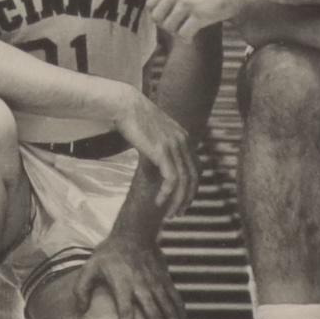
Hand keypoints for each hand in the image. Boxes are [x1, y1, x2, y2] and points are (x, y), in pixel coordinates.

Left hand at [83, 231, 188, 318]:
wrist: (134, 233)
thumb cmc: (108, 254)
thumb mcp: (89, 267)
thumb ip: (81, 289)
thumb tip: (79, 311)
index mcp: (122, 285)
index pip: (125, 313)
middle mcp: (142, 287)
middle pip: (154, 316)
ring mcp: (156, 284)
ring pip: (169, 311)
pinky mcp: (166, 281)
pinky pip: (176, 301)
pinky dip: (181, 317)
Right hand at [108, 92, 199, 218]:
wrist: (124, 104)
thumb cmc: (132, 117)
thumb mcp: (153, 132)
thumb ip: (159, 144)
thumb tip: (155, 158)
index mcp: (183, 137)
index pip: (196, 168)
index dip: (191, 187)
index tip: (181, 200)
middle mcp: (183, 141)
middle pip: (194, 177)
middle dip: (188, 199)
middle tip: (178, 213)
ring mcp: (174, 146)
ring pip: (185, 182)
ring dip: (178, 201)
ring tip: (170, 214)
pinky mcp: (162, 151)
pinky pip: (172, 179)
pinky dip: (167, 193)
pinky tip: (159, 201)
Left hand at [141, 0, 260, 43]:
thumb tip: (164, 12)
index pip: (151, 4)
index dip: (158, 15)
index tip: (168, 20)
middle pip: (157, 17)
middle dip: (166, 26)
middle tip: (177, 28)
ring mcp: (187, 2)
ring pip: (169, 27)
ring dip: (177, 33)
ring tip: (186, 32)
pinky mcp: (200, 14)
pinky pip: (183, 34)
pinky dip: (186, 39)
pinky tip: (191, 38)